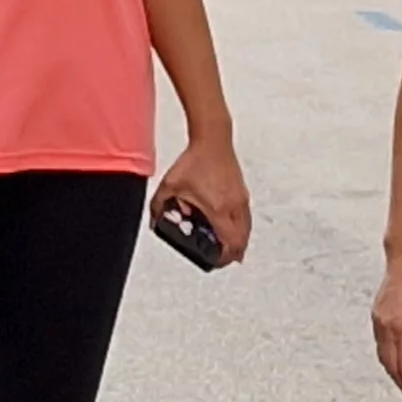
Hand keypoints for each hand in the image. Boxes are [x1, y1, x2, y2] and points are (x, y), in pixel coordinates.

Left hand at [154, 135, 252, 265]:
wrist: (213, 140)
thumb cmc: (196, 160)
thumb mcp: (169, 186)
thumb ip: (159, 206)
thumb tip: (155, 221)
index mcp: (217, 209)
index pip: (229, 243)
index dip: (223, 258)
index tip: (214, 262)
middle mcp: (233, 206)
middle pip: (242, 241)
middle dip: (232, 254)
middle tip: (221, 259)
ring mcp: (241, 199)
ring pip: (247, 230)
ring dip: (238, 241)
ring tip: (227, 247)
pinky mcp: (242, 192)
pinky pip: (246, 218)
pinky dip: (240, 228)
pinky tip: (230, 227)